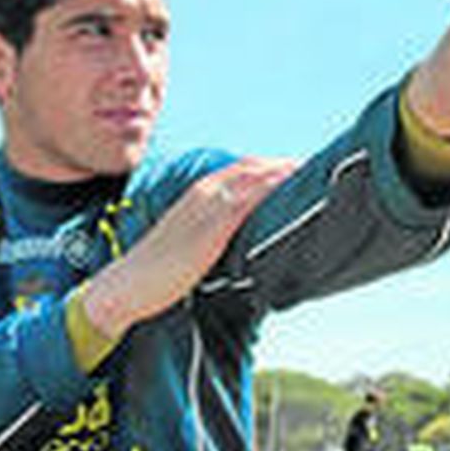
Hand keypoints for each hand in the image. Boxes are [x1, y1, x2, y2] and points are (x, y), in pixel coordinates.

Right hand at [83, 156, 298, 337]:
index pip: (245, 169)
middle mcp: (204, 192)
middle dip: (287, 166)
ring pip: (255, 178)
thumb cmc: (159, 270)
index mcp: (200, 193)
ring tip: (318, 176)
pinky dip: (271, 190)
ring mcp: (207, 207)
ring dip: (286, 173)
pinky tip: (293, 191)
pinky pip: (248, 201)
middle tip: (321, 168)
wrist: (128, 285)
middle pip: (255, 168)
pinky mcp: (211, 228)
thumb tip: (246, 238)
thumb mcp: (193, 243)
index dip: (274, 167)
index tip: (302, 169)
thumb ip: (217, 233)